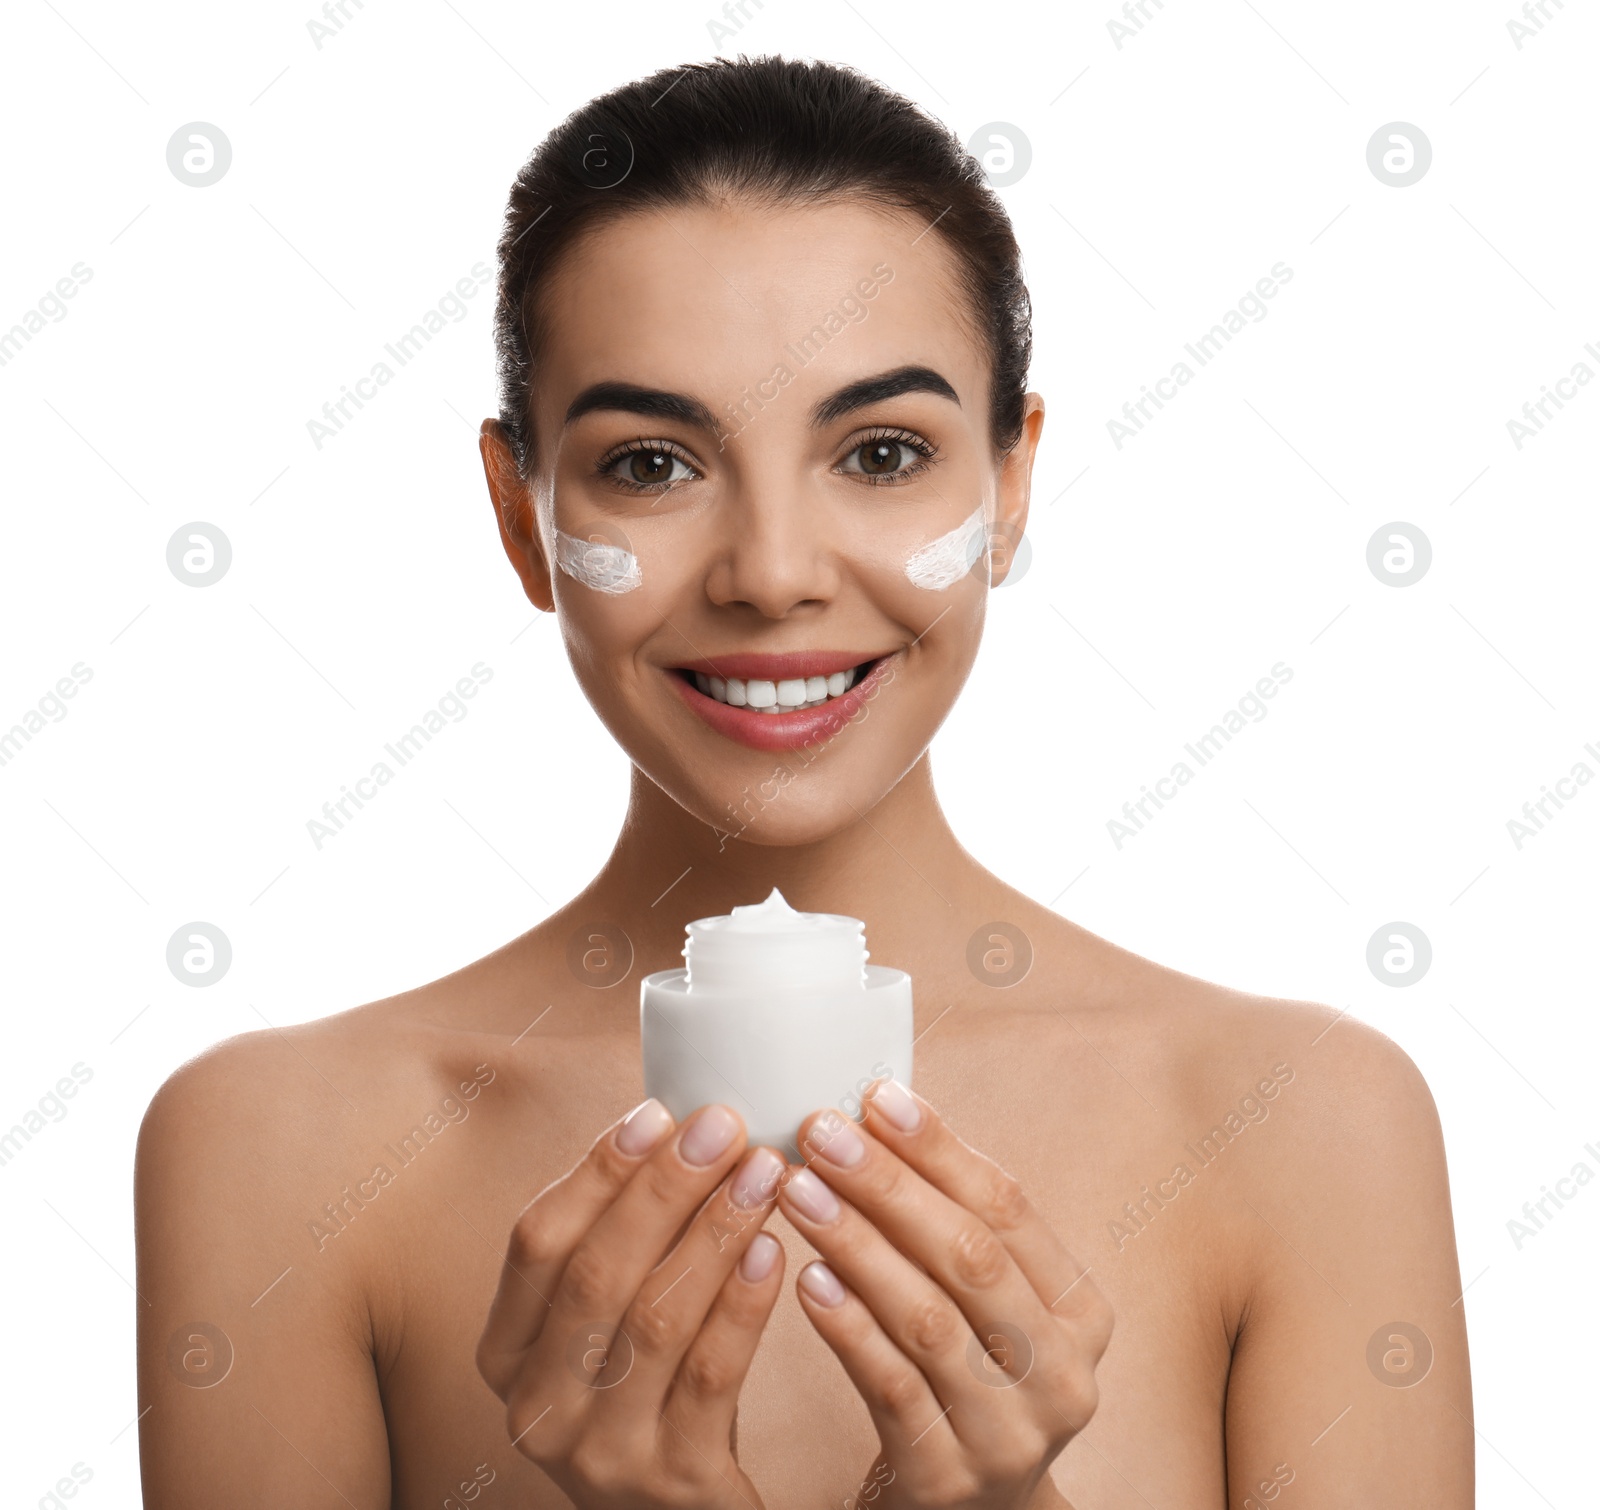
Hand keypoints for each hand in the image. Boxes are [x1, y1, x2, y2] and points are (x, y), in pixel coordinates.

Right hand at [476, 1099, 787, 1508]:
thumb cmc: (652, 1391)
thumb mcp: (607, 1326)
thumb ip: (620, 1241)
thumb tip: (675, 1122)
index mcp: (506, 1353)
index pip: (536, 1242)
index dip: (596, 1171)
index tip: (659, 1111)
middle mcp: (537, 1407)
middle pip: (595, 1273)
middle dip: (664, 1188)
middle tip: (724, 1127)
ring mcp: (599, 1452)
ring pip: (655, 1317)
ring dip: (714, 1231)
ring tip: (764, 1172)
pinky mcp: (671, 1482)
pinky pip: (711, 1375)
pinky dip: (743, 1303)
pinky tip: (776, 1249)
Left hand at [777, 1081, 1111, 1509]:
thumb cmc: (966, 1375)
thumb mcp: (986, 1304)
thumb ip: (952, 1221)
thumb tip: (879, 1108)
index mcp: (1081, 1313)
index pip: (1010, 1208)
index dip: (941, 1147)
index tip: (875, 1095)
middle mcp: (1062, 1375)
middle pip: (970, 1257)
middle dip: (890, 1184)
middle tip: (822, 1132)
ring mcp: (1009, 1435)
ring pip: (928, 1319)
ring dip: (856, 1243)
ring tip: (798, 1189)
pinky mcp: (947, 1479)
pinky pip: (891, 1388)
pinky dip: (848, 1326)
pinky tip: (805, 1276)